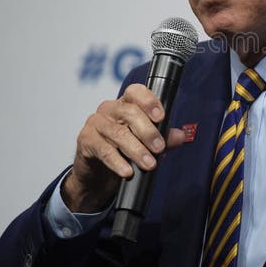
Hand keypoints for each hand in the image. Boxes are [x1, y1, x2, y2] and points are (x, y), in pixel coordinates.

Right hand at [63, 83, 185, 212]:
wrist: (97, 174)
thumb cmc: (123, 152)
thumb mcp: (146, 145)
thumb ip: (164, 138)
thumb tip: (180, 136)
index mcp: (126, 104)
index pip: (136, 92)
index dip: (149, 101)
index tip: (161, 117)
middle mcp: (109, 109)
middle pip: (129, 113)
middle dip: (148, 131)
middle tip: (159, 148)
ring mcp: (95, 123)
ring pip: (118, 133)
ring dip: (136, 150)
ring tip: (149, 164)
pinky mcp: (86, 140)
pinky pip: (103, 150)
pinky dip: (117, 162)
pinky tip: (127, 172)